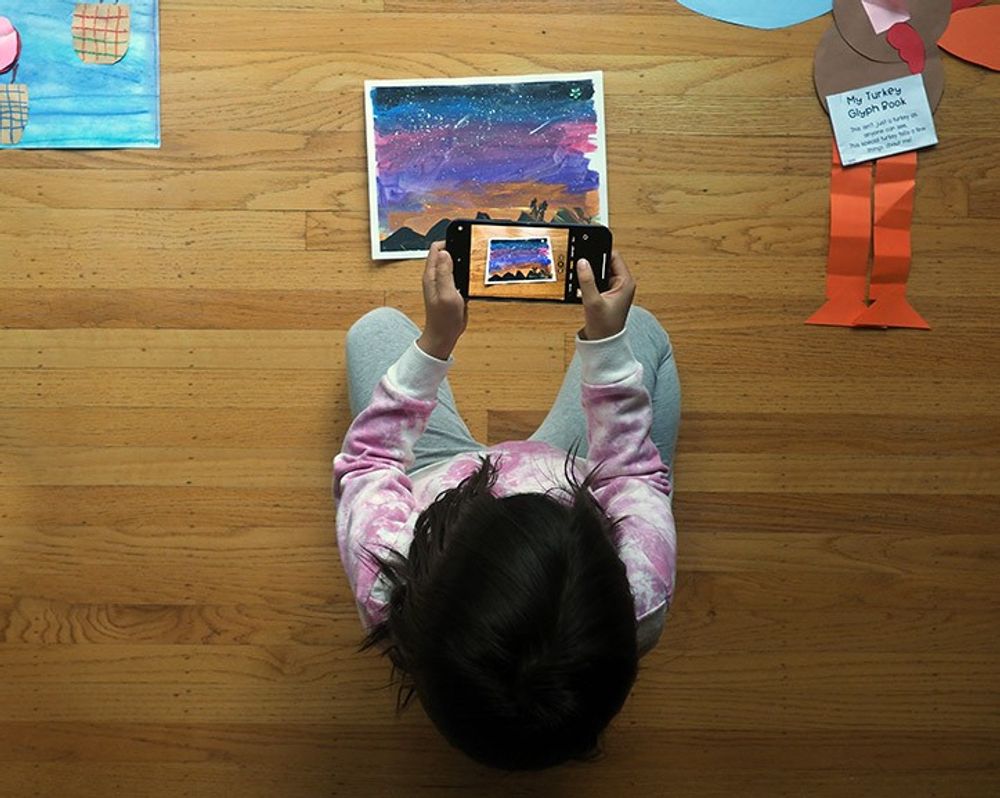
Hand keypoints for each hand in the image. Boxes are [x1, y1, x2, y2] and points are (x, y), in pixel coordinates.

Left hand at [416, 241, 467, 359]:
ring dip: (463, 263)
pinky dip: (466, 275)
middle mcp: (436, 277)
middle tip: (470, 254)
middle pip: (446, 254)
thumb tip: (445, 253)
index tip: (462, 242)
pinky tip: (472, 279)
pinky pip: (459, 276)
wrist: (444, 335)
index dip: (449, 242)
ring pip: (454, 265)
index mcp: (431, 275)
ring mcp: (444, 284)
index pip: (437, 249)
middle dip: (458, 251)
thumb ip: (445, 273)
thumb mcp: (446, 294)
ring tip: (473, 265)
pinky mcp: (452, 290)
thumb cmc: (443, 319)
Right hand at [577, 251, 635, 339]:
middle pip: (606, 262)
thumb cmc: (604, 327)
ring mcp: (615, 289)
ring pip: (600, 272)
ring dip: (590, 273)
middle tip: (580, 263)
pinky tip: (581, 287)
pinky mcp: (607, 294)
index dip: (600, 250)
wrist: (604, 344)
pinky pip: (598, 281)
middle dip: (593, 262)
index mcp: (625, 283)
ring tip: (580, 277)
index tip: (587, 246)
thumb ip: (587, 281)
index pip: (614, 256)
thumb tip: (582, 262)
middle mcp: (622, 284)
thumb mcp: (593, 302)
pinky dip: (589, 281)